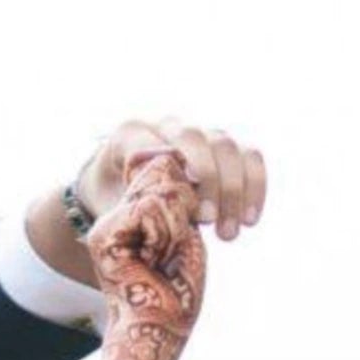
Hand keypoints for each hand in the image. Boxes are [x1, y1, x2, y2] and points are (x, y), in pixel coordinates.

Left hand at [26, 119, 266, 287]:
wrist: (117, 188)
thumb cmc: (110, 201)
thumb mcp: (105, 207)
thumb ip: (125, 211)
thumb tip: (155, 228)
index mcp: (129, 133)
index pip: (155, 139)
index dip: (175, 166)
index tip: (188, 197)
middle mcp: (165, 125)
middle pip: (197, 137)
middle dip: (209, 180)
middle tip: (209, 222)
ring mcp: (197, 133)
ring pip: (227, 146)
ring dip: (234, 190)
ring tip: (228, 234)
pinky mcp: (220, 148)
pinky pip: (248, 156)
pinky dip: (254, 186)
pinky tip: (250, 220)